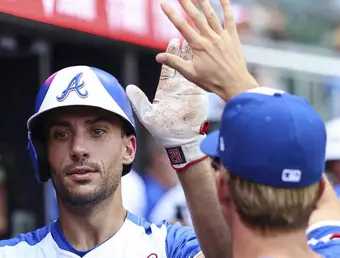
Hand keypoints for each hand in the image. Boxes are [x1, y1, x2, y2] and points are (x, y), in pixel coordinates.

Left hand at [126, 38, 209, 169]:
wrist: (182, 141)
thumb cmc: (163, 131)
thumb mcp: (148, 115)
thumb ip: (139, 100)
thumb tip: (129, 87)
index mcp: (165, 89)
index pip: (168, 67)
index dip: (171, 53)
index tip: (174, 40)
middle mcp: (178, 88)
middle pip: (182, 63)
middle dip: (185, 49)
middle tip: (188, 34)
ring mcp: (190, 91)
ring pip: (194, 68)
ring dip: (197, 55)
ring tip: (201, 41)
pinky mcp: (200, 95)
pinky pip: (203, 78)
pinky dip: (205, 67)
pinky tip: (210, 56)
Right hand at [158, 0, 257, 101]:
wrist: (234, 84)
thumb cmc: (212, 81)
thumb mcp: (190, 74)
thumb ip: (174, 63)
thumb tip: (158, 57)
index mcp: (198, 46)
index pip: (182, 26)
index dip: (171, 14)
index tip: (164, 4)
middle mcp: (210, 38)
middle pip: (196, 16)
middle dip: (186, 3)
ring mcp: (222, 36)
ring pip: (211, 14)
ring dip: (204, 1)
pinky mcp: (233, 37)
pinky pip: (230, 18)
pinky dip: (226, 7)